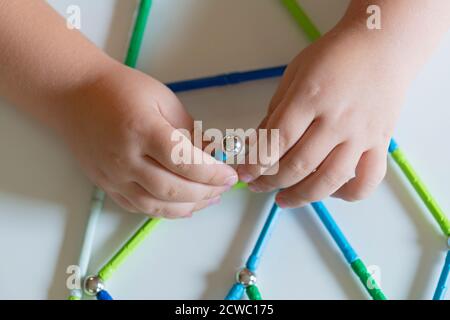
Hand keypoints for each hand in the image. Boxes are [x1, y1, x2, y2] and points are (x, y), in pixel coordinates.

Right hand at [59, 63, 237, 217]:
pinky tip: (184, 206)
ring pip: (155, 205)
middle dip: (205, 193)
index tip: (230, 175)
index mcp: (142, 130)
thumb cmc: (121, 90)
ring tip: (209, 199)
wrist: (74, 95)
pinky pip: (138, 207)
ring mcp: (112, 176)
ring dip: (188, 207)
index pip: (184, 162)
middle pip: (172, 188)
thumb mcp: (163, 99)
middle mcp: (125, 158)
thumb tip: (212, 155)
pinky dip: (164, 211)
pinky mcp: (106, 185)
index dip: (212, 174)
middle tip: (224, 188)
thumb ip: (188, 130)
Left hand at [237, 26, 410, 207]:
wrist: (382, 44)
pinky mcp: (381, 142)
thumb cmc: (334, 56)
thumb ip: (276, 110)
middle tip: (257, 186)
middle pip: (299, 164)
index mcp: (310, 96)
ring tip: (283, 200)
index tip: (244, 173)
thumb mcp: (295, 74)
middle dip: (271, 181)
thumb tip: (259, 143)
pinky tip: (331, 192)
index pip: (278, 140)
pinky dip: (348, 194)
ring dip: (301, 196)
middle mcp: (337, 119)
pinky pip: (368, 179)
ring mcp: (361, 133)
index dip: (256, 163)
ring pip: (330, 179)